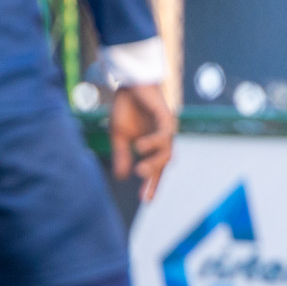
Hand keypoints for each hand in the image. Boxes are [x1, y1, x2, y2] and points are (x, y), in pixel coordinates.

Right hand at [109, 85, 175, 201]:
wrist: (129, 84)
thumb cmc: (127, 109)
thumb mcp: (119, 136)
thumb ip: (122, 156)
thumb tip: (123, 177)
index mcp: (152, 147)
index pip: (155, 170)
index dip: (151, 185)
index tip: (145, 201)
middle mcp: (162, 141)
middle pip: (163, 164)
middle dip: (154, 177)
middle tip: (142, 188)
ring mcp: (166, 130)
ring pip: (167, 152)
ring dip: (154, 163)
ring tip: (140, 169)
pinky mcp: (166, 118)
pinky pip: (164, 134)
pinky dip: (154, 143)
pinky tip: (140, 146)